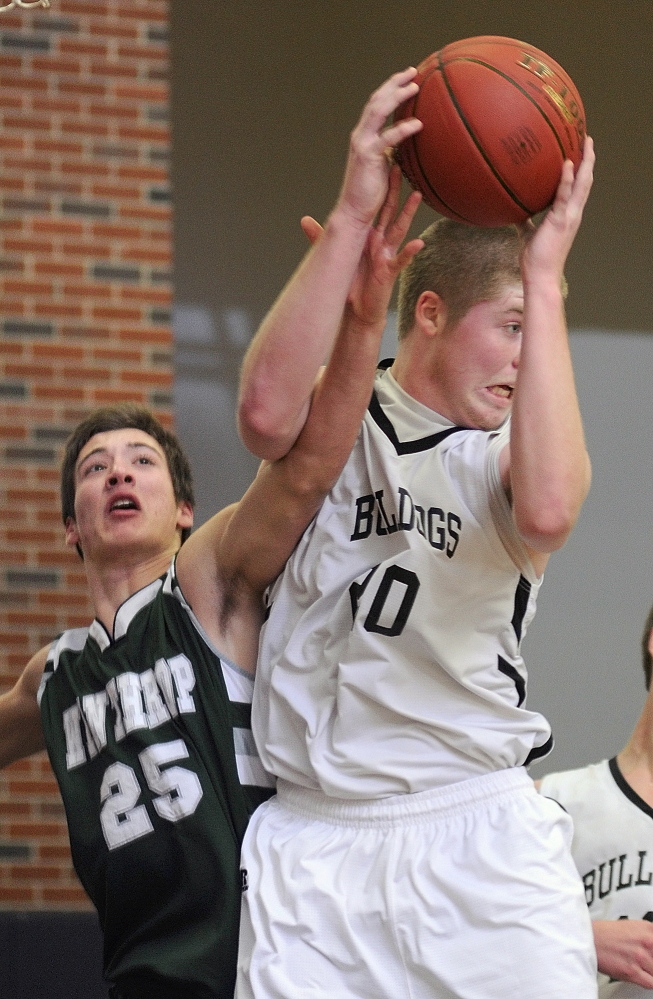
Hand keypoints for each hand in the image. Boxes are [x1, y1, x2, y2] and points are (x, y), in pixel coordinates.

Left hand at [302, 166, 423, 327]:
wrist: (358, 311)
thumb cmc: (351, 284)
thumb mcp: (336, 257)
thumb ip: (321, 238)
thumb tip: (304, 220)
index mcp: (369, 236)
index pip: (375, 208)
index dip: (379, 189)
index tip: (381, 167)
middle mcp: (380, 242)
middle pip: (390, 211)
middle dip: (395, 190)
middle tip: (402, 166)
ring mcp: (387, 255)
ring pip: (399, 230)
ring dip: (408, 213)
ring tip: (417, 196)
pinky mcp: (390, 272)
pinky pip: (401, 260)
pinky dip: (409, 252)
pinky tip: (418, 243)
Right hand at [336, 68, 421, 229]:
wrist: (354, 211)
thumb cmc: (370, 192)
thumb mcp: (383, 165)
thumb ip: (391, 150)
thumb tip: (407, 142)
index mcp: (364, 135)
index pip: (376, 104)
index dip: (391, 88)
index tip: (408, 77)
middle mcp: (361, 134)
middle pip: (376, 100)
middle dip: (394, 83)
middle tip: (413, 72)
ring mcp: (362, 143)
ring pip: (378, 111)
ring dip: (397, 96)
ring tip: (415, 87)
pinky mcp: (368, 156)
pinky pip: (387, 138)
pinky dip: (403, 129)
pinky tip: (417, 124)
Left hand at [520, 136, 594, 283]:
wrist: (540, 276)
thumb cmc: (535, 259)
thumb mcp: (529, 235)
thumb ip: (526, 221)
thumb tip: (515, 211)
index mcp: (567, 215)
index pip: (578, 188)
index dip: (581, 170)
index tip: (581, 153)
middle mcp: (572, 213)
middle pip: (585, 181)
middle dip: (588, 160)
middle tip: (589, 139)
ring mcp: (569, 217)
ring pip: (582, 184)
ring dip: (585, 163)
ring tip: (586, 143)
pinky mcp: (560, 221)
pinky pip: (564, 195)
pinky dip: (567, 179)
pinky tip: (566, 163)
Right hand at [593, 919, 652, 986]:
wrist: (588, 940)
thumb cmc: (606, 934)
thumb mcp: (633, 927)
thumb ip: (649, 936)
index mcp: (648, 928)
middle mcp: (646, 941)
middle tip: (648, 962)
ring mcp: (640, 956)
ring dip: (650, 971)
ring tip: (642, 968)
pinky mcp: (632, 971)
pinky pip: (651, 983)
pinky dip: (649, 982)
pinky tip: (642, 976)